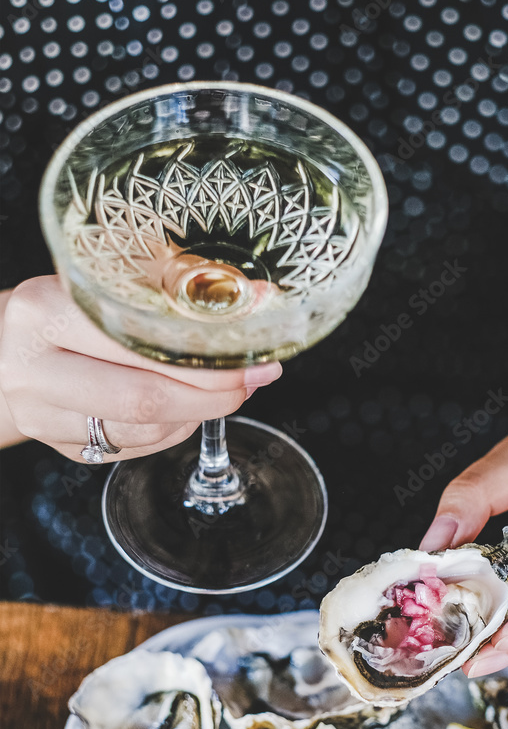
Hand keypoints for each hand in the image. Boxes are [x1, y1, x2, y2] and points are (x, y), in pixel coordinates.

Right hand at [0, 276, 281, 459]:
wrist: (0, 351)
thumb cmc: (60, 307)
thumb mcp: (99, 279)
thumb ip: (173, 285)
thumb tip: (261, 299)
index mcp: (44, 311)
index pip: (137, 345)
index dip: (204, 358)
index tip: (253, 355)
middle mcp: (37, 368)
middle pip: (143, 400)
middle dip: (211, 396)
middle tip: (252, 382)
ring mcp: (45, 415)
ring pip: (141, 432)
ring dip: (197, 414)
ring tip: (226, 392)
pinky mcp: (63, 446)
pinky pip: (133, 448)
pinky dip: (173, 431)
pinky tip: (189, 408)